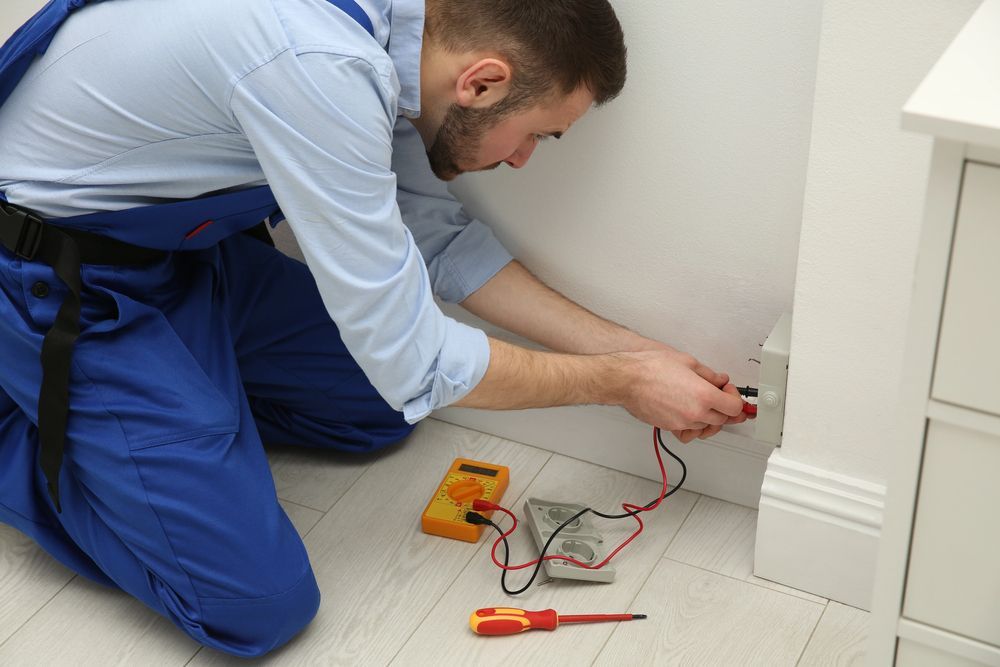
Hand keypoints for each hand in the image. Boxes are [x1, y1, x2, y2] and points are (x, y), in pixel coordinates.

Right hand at [616, 348, 745, 434]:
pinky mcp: (670, 427)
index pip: (734, 406)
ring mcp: (682, 422)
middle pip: (724, 419)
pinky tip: (693, 418)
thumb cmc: (651, 368)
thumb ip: (709, 374)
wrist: (627, 379)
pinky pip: (689, 434)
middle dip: (725, 407)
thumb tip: (719, 380)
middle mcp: (695, 413)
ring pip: (707, 428)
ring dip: (710, 418)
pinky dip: (694, 428)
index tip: (728, 390)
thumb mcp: (687, 362)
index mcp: (704, 395)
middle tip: (721, 396)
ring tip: (706, 405)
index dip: (735, 397)